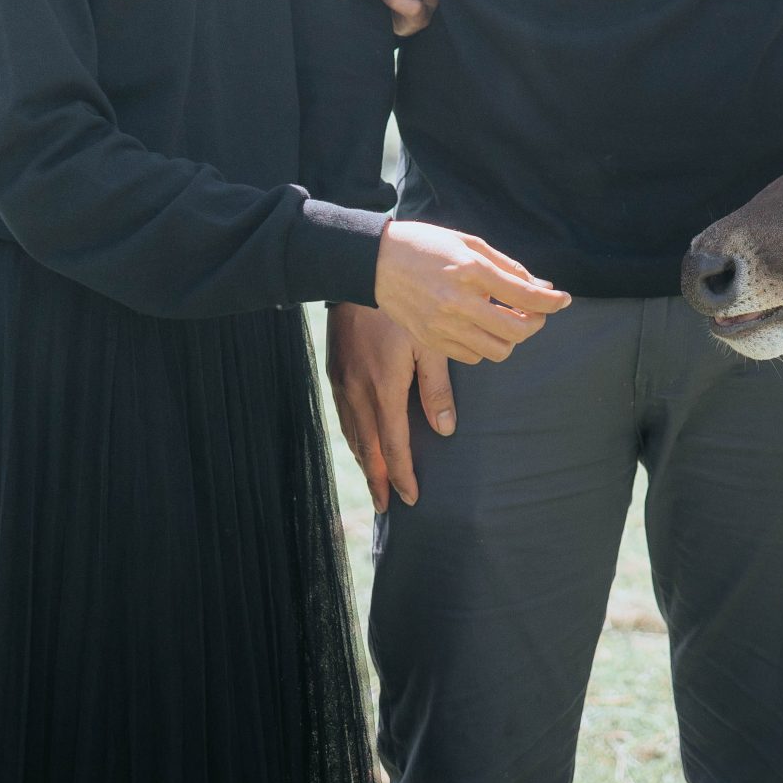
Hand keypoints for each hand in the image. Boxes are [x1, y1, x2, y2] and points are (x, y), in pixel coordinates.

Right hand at [327, 305, 464, 509]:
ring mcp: (343, 383)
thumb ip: (437, 388)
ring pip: (352, 435)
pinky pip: (343, 416)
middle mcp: (358, 392)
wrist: (360, 275)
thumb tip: (446, 430)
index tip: (411, 498)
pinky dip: (352, 438)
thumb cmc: (403, 308)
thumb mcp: (429, 344)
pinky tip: (358, 442)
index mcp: (384, 388)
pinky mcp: (336, 372)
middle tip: (387, 507)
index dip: (402, 474)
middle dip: (378, 479)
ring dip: (364, 462)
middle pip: (368, 448)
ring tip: (375, 483)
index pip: (394, 445)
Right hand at [371, 219, 569, 364]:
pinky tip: (481, 328)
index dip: (552, 301)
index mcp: (470, 271)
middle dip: (535, 323)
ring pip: (497, 350)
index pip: (525, 295)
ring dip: (511, 338)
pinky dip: (486, 346)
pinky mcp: (431, 341)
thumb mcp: (469, 243)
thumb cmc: (425, 246)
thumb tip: (541, 285)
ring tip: (507, 319)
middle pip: (516, 330)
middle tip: (535, 312)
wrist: (375, 261)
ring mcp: (443, 325)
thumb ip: (507, 266)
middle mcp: (458, 302)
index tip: (563, 300)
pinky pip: (473, 357)